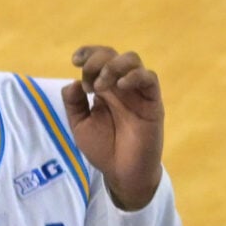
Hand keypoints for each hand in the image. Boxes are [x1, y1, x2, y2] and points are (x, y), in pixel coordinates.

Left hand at [64, 48, 162, 210]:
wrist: (122, 173)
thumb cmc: (103, 149)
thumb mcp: (81, 126)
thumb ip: (74, 104)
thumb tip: (73, 82)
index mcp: (104, 88)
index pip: (99, 59)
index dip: (88, 53)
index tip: (75, 60)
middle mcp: (121, 85)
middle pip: (114, 55)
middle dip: (98, 59)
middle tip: (89, 83)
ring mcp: (138, 92)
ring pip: (133, 60)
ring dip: (114, 65)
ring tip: (102, 85)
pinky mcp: (153, 102)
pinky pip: (150, 79)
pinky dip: (135, 76)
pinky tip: (120, 86)